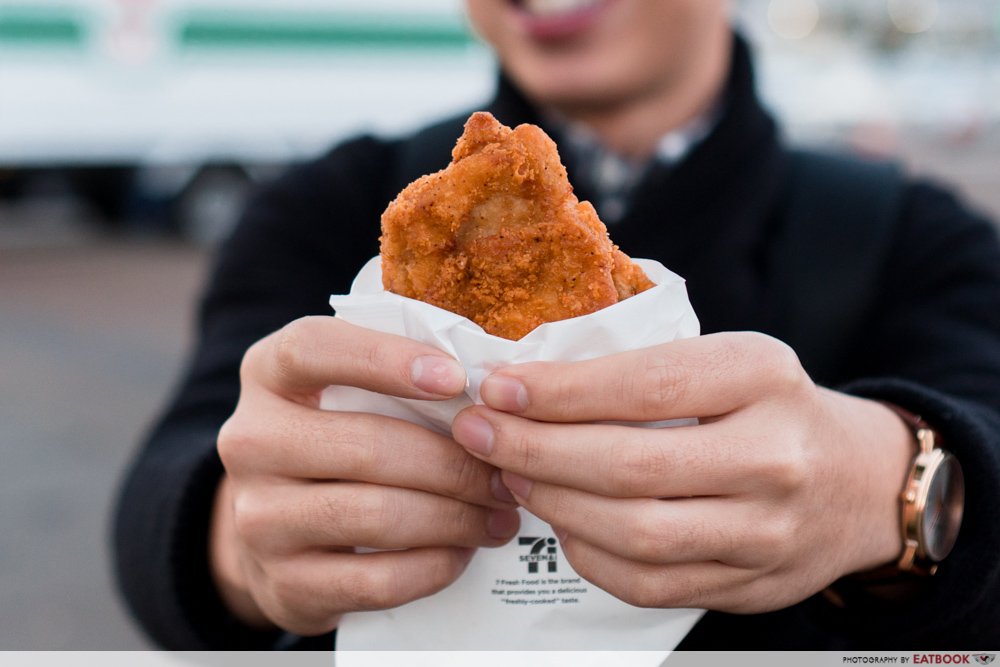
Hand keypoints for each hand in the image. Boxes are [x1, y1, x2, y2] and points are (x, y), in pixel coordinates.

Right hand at [211, 316, 520, 634]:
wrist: (270, 532)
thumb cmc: (335, 442)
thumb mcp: (342, 392)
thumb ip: (396, 376)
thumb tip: (493, 385)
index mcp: (267, 375)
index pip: (314, 348)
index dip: (385, 359)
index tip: (456, 378)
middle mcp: (250, 441)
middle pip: (368, 445)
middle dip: (454, 463)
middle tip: (504, 473)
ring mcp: (259, 518)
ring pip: (377, 515)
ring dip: (455, 517)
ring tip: (498, 514)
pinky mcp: (283, 583)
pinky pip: (376, 579)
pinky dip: (434, 566)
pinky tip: (464, 552)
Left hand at [451, 332, 913, 612]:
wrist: (858, 483)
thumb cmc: (770, 408)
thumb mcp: (730, 360)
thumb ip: (645, 366)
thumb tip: (528, 381)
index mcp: (763, 376)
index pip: (645, 385)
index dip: (560, 391)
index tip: (498, 386)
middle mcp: (773, 456)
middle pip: (630, 466)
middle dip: (536, 450)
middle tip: (479, 433)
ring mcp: (766, 530)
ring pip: (634, 532)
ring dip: (554, 504)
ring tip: (510, 473)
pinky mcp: (749, 584)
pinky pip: (647, 582)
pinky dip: (587, 554)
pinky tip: (560, 522)